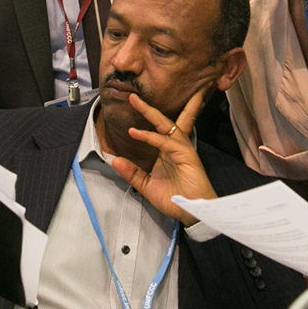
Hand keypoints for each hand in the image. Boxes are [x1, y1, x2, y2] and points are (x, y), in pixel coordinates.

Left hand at [110, 88, 215, 224]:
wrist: (192, 212)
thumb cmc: (175, 199)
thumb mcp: (146, 186)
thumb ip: (132, 173)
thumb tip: (115, 161)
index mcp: (166, 151)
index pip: (158, 130)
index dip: (147, 119)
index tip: (133, 109)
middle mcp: (174, 147)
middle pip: (163, 121)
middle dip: (148, 108)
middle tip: (133, 96)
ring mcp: (181, 149)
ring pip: (166, 125)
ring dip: (150, 113)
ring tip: (136, 102)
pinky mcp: (185, 155)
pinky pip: (166, 142)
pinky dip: (151, 137)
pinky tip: (137, 133)